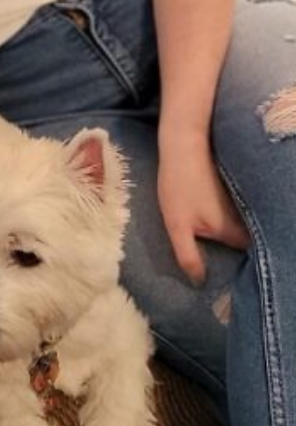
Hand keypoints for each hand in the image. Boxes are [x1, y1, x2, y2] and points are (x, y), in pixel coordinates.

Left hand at [157, 133, 248, 283]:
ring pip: (243, 230)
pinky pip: (238, 215)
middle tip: (214, 261)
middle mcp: (248, 220)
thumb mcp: (177, 224)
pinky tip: (213, 222)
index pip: (247, 262)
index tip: (225, 279)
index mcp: (238, 233)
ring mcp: (244, 205)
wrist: (184, 144)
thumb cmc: (179, 185)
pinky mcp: (238, 193)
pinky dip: (229, 221)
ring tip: (212, 243)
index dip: (239, 272)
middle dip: (234, 255)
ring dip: (231, 237)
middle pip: (247, 246)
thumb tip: (198, 282)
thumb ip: (188, 255)